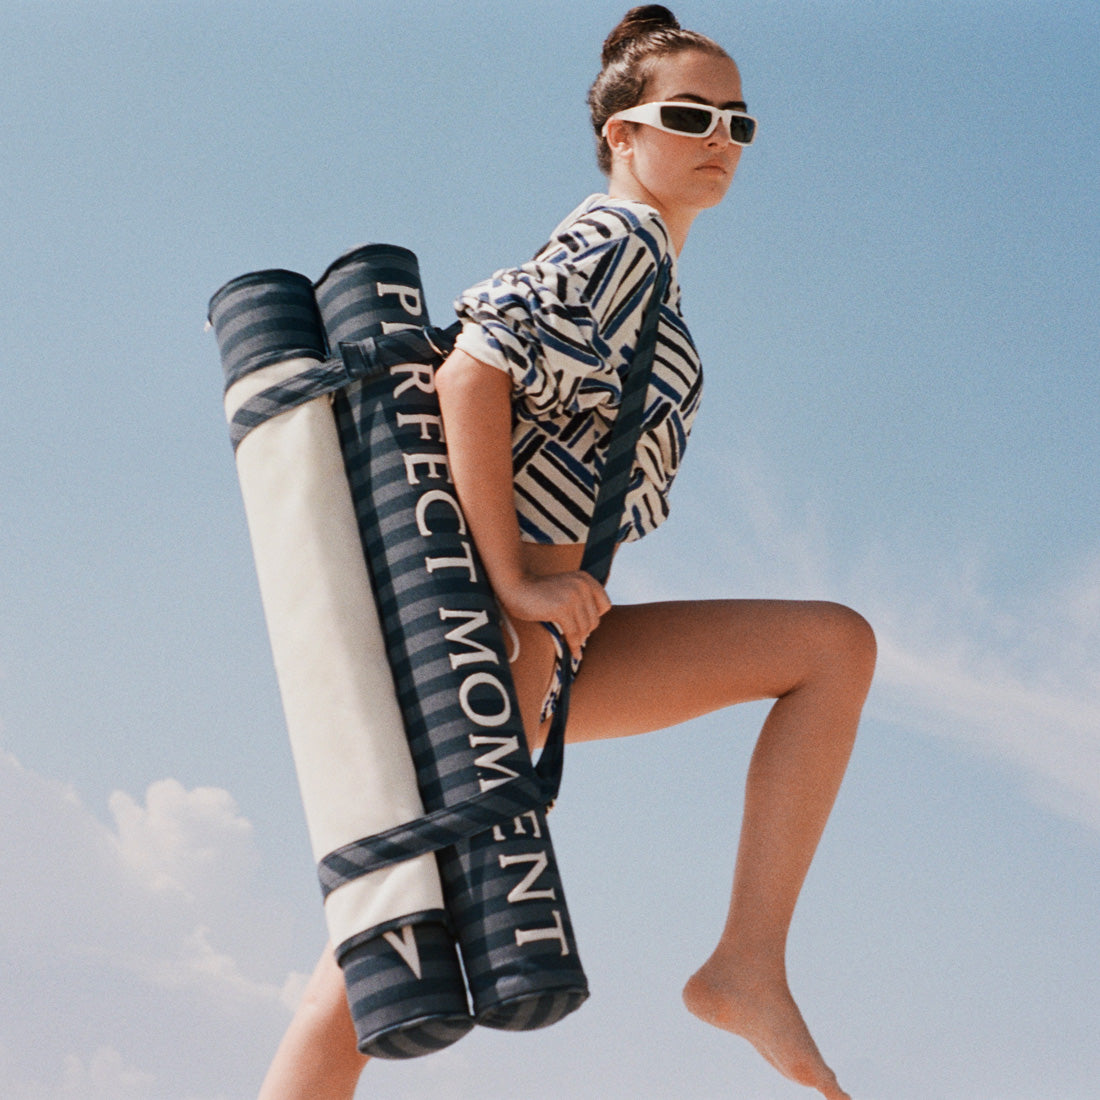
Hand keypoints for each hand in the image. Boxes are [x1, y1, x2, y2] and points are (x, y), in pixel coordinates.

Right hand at [495, 570, 610, 656]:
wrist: (515, 587)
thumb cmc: (538, 593)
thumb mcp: (566, 588)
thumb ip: (581, 599)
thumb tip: (592, 629)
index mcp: (585, 579)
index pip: (605, 605)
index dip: (594, 617)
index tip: (583, 624)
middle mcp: (582, 585)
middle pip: (595, 619)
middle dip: (585, 631)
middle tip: (573, 637)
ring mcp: (573, 596)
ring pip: (585, 629)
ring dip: (578, 640)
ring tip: (572, 644)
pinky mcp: (562, 609)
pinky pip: (574, 634)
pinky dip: (573, 646)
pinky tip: (573, 653)